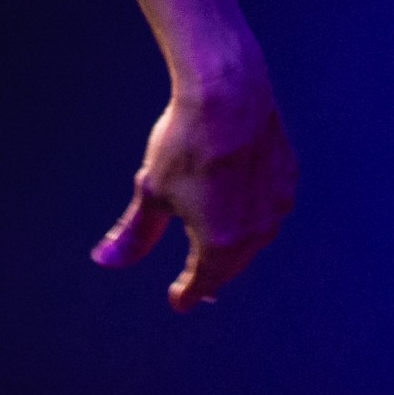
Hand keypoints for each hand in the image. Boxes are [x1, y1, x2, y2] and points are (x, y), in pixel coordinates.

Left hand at [92, 72, 295, 312]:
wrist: (228, 93)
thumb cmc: (185, 143)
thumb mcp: (152, 191)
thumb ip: (135, 233)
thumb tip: (106, 261)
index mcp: (221, 243)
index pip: (202, 281)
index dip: (188, 294)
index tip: (179, 301)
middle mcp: (256, 232)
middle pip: (231, 264)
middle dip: (213, 274)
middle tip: (200, 282)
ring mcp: (276, 204)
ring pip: (255, 238)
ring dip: (237, 247)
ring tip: (223, 248)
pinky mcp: (288, 176)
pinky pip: (269, 208)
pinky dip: (253, 215)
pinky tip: (244, 207)